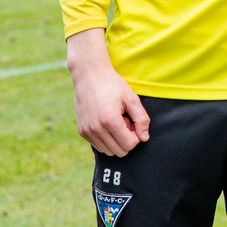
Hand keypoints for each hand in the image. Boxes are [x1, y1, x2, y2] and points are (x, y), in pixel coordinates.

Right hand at [67, 30, 149, 156]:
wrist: (89, 75)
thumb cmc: (113, 85)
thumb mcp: (132, 98)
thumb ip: (141, 119)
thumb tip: (144, 138)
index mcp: (109, 120)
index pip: (129, 144)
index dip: (137, 135)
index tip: (134, 121)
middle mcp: (95, 129)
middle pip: (119, 151)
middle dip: (127, 139)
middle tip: (126, 121)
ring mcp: (86, 131)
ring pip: (108, 151)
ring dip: (116, 140)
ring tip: (117, 121)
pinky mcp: (81, 131)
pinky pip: (98, 145)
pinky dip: (106, 139)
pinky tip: (107, 122)